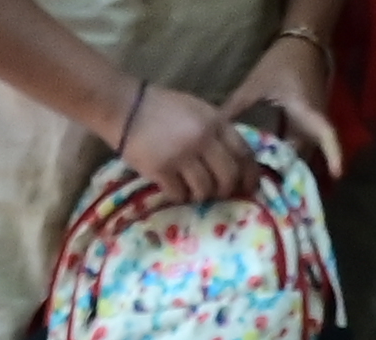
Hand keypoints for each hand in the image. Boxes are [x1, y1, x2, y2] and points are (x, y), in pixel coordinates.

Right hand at [109, 73, 259, 197]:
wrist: (126, 107)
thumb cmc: (162, 108)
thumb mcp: (197, 110)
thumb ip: (216, 130)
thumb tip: (233, 160)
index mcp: (215, 121)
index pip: (243, 152)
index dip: (250, 174)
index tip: (248, 187)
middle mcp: (202, 139)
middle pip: (227, 176)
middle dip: (226, 190)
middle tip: (218, 193)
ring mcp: (182, 155)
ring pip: (205, 189)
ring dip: (201, 195)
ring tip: (192, 191)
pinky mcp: (161, 170)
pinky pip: (179, 194)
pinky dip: (179, 196)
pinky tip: (174, 189)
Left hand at [223, 31, 343, 174]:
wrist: (302, 43)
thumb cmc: (281, 61)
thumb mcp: (255, 84)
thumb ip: (234, 107)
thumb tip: (211, 131)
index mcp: (305, 109)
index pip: (324, 133)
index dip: (333, 153)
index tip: (337, 174)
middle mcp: (314, 119)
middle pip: (306, 153)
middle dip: (292, 175)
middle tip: (269, 195)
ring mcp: (313, 120)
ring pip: (302, 150)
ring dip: (287, 166)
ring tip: (264, 186)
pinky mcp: (308, 120)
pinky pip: (299, 143)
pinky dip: (286, 155)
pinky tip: (268, 165)